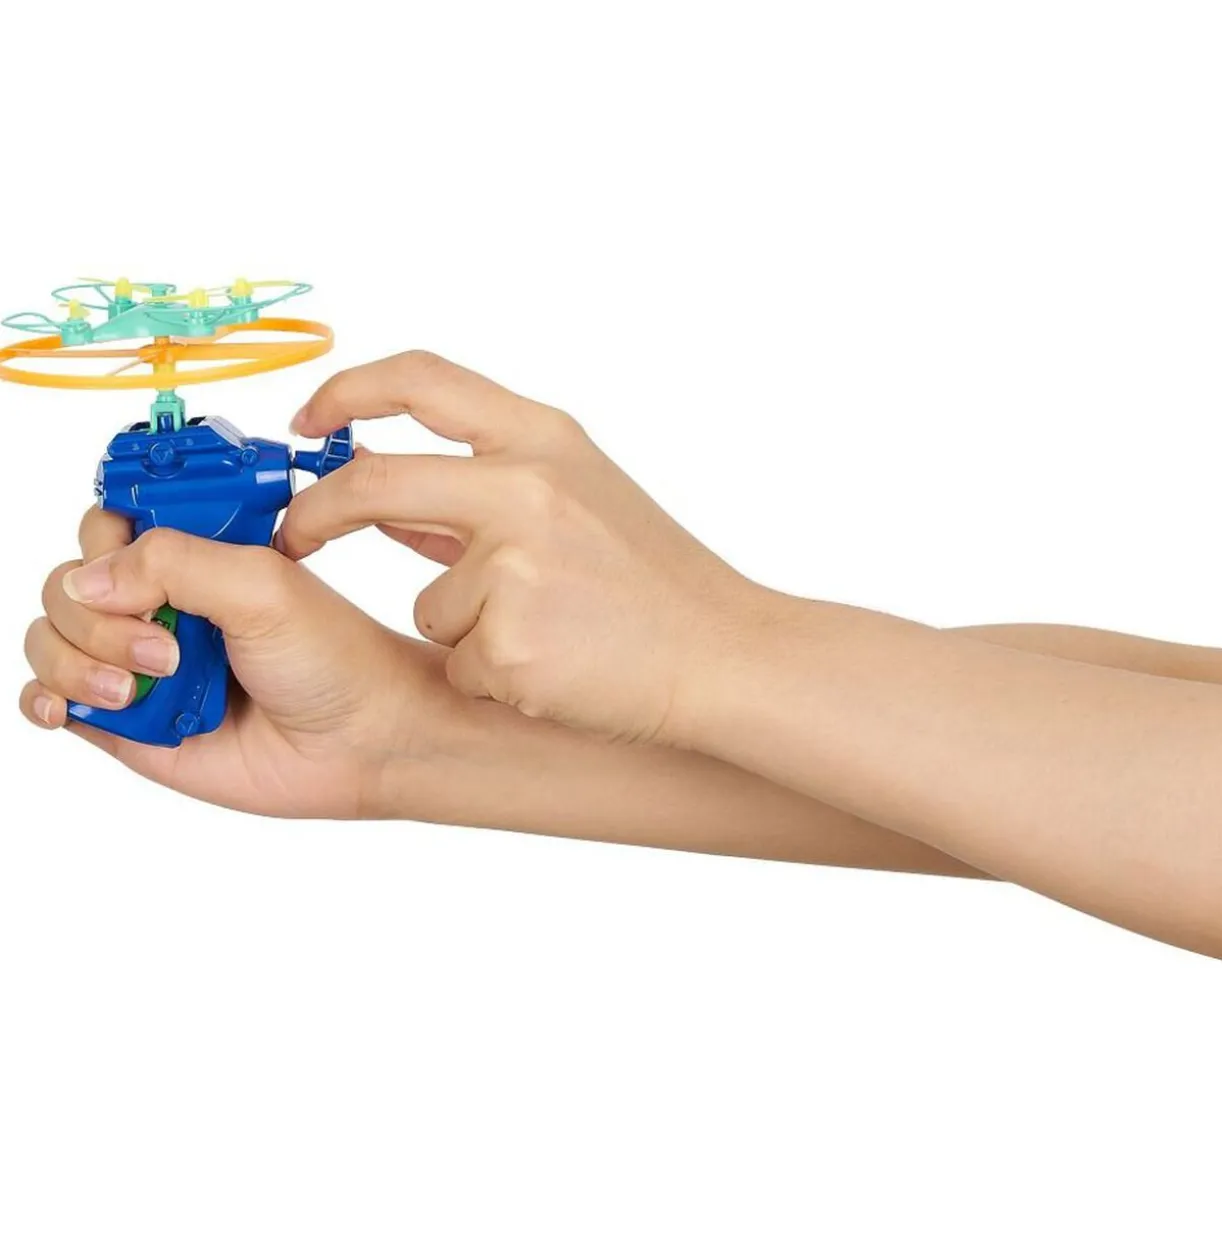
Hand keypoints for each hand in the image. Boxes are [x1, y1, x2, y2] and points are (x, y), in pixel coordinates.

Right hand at [19, 508, 465, 818]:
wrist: (361, 742)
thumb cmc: (334, 659)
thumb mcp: (263, 586)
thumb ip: (173, 563)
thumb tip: (88, 579)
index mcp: (194, 555)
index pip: (106, 524)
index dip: (102, 539)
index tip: (128, 564)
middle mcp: (160, 603)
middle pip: (67, 584)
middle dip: (96, 616)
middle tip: (166, 648)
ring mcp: (140, 663)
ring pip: (51, 640)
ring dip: (77, 660)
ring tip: (141, 686)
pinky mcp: (131, 722)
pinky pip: (53, 699)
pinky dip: (45, 696)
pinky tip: (73, 705)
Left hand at [279, 351, 760, 744]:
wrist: (721, 657)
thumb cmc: (656, 583)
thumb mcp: (580, 500)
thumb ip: (485, 489)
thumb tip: (388, 491)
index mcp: (546, 439)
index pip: (420, 380)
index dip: (348, 391)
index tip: (311, 421)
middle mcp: (526, 489)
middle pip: (374, 485)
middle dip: (317, 513)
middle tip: (295, 536)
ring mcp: (516, 566)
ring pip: (430, 601)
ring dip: (467, 624)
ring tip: (551, 632)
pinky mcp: (509, 642)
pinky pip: (460, 659)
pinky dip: (494, 672)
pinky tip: (554, 669)